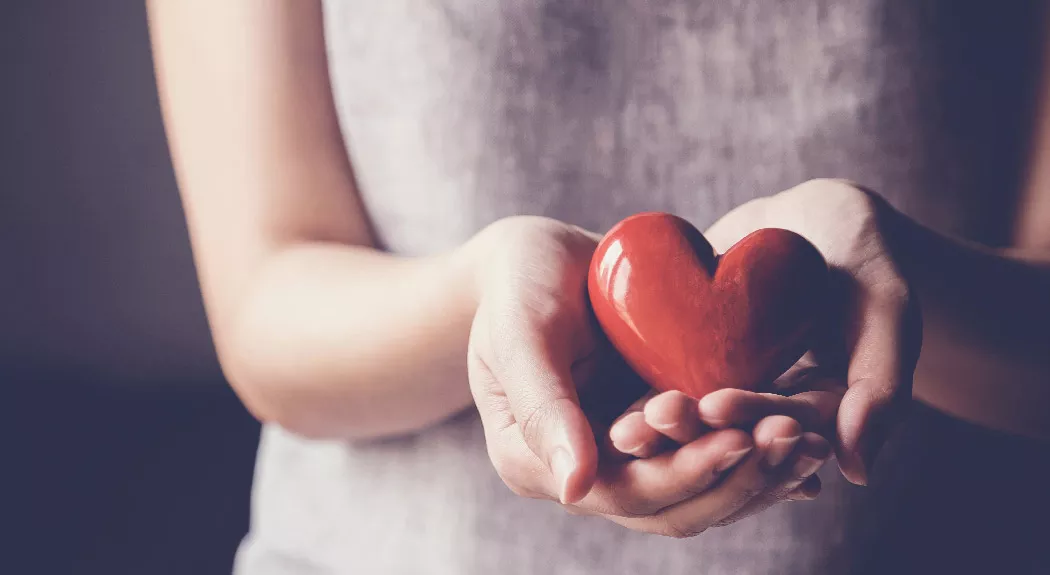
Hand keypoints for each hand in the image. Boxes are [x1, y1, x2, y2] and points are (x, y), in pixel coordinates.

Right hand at [466, 216, 833, 537]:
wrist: (535, 260)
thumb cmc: (516, 286)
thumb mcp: (519, 333)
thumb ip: (542, 406)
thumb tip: (574, 488)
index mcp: (539, 464)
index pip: (624, 493)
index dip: (684, 474)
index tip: (738, 440)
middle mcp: (588, 472)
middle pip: (672, 506)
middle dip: (737, 480)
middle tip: (795, 440)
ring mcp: (626, 453)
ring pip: (701, 490)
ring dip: (759, 473)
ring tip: (814, 441)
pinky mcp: (658, 429)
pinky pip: (711, 452)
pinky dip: (758, 452)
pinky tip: (807, 437)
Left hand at [610, 179, 920, 486]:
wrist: (819, 219)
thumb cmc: (866, 255)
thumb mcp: (888, 308)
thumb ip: (882, 385)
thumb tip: (859, 472)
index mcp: (821, 413)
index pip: (784, 420)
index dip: (751, 413)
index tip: (716, 403)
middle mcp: (770, 409)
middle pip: (731, 427)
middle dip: (693, 429)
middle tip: (653, 420)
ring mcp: (729, 386)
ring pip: (692, 412)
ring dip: (659, 424)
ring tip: (624, 427)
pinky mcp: (693, 362)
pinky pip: (666, 378)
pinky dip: (642, 391)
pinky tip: (611, 398)